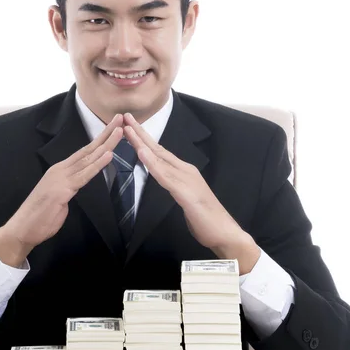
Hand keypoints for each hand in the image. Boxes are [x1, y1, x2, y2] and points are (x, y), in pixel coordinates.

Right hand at [0, 114, 124, 266]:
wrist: (22, 229)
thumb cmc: (41, 216)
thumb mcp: (60, 197)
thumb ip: (71, 187)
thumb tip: (80, 183)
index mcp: (61, 170)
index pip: (85, 152)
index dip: (101, 139)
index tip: (115, 128)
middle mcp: (61, 169)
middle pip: (88, 149)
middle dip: (106, 134)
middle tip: (121, 119)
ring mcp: (61, 178)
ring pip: (88, 158)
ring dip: (106, 144)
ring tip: (120, 131)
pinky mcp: (62, 190)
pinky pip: (84, 176)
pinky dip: (97, 165)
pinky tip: (109, 155)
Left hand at [123, 112, 260, 273]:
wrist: (224, 232)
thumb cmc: (205, 219)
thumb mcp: (185, 199)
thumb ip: (174, 187)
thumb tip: (163, 180)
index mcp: (183, 172)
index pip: (159, 153)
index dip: (143, 139)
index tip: (129, 127)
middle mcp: (185, 171)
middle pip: (158, 149)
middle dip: (140, 133)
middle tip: (125, 116)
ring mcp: (186, 180)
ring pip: (160, 158)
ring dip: (142, 143)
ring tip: (128, 129)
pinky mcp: (186, 193)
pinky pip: (165, 177)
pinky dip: (153, 164)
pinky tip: (143, 154)